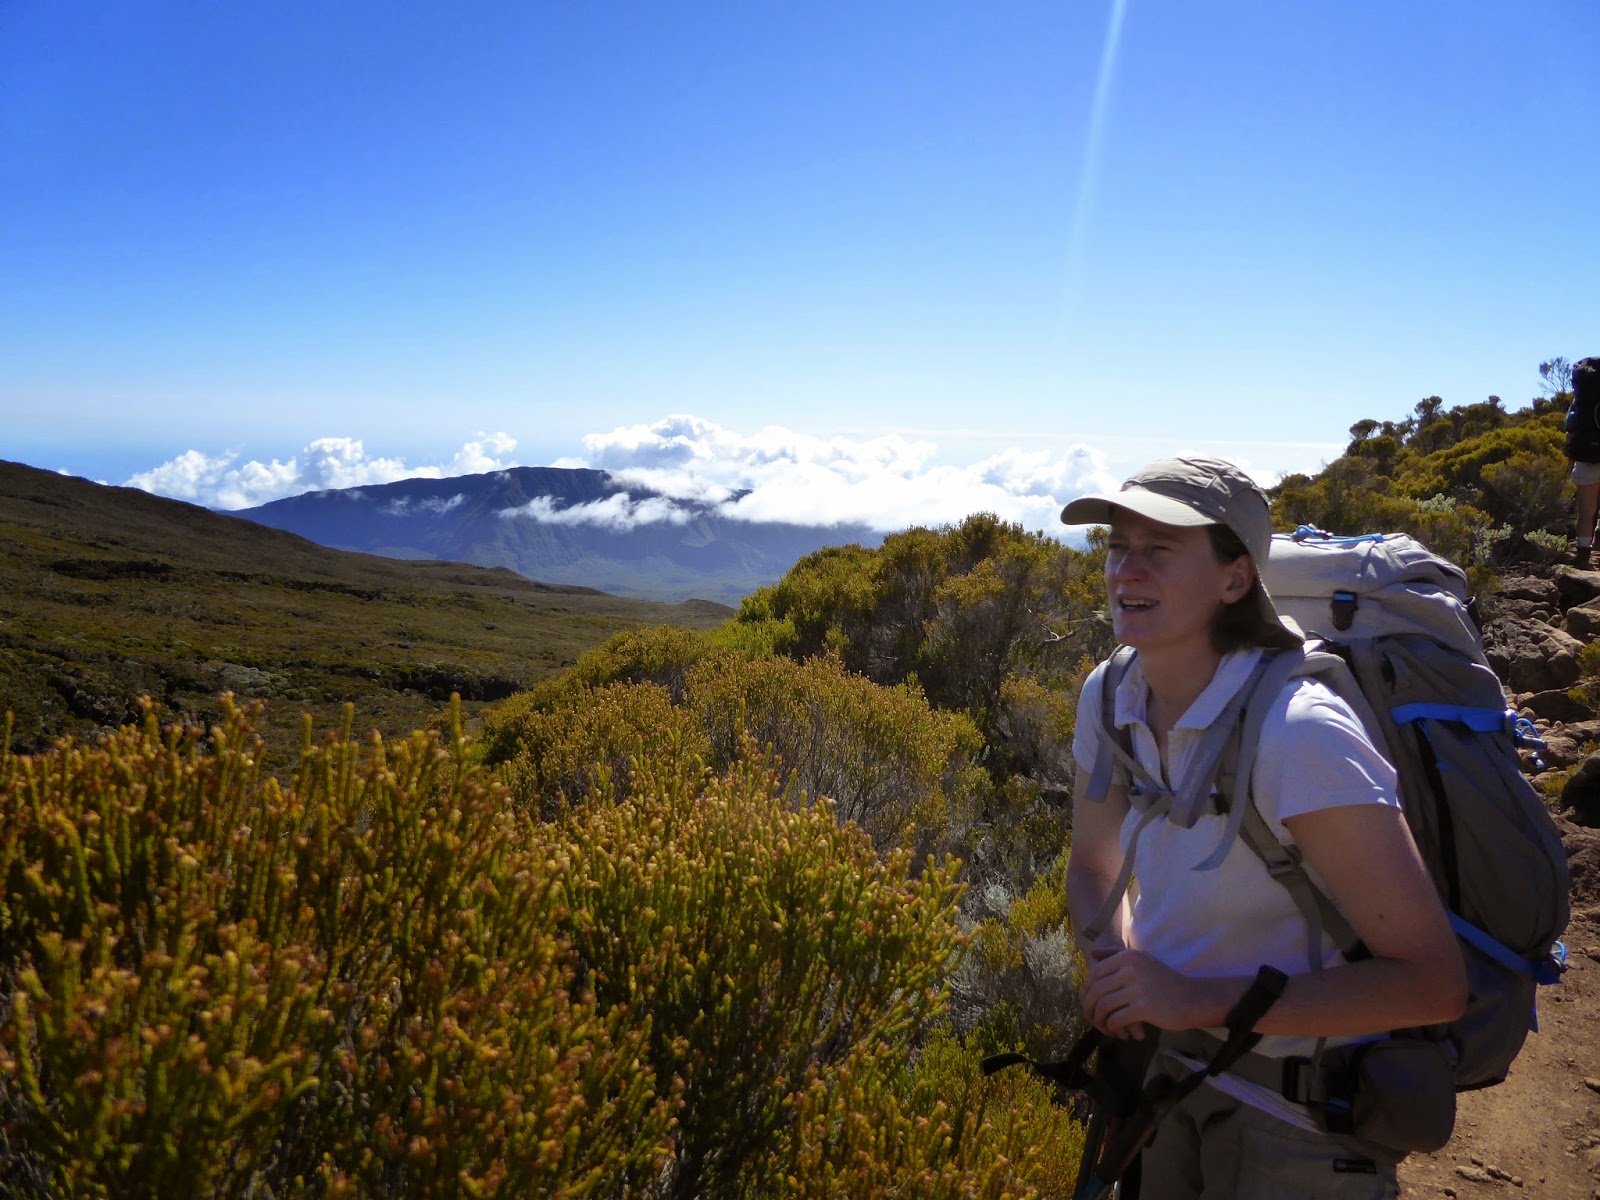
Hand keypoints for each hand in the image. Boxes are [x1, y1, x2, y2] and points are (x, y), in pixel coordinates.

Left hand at [1081, 947, 1213, 1038]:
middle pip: (1096, 990)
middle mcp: (1131, 968)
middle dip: (1089, 1007)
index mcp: (1128, 957)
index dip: (1087, 990)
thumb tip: (1091, 953)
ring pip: (1103, 1006)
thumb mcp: (1141, 962)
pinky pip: (1116, 1019)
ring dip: (1100, 1020)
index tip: (1088, 1002)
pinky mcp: (1144, 1007)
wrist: (1194, 999)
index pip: (1095, 972)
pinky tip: (1118, 1033)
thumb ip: (1115, 955)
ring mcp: (1138, 987)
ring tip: (1105, 1027)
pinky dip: (1113, 1028)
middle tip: (1092, 1019)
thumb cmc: (1165, 983)